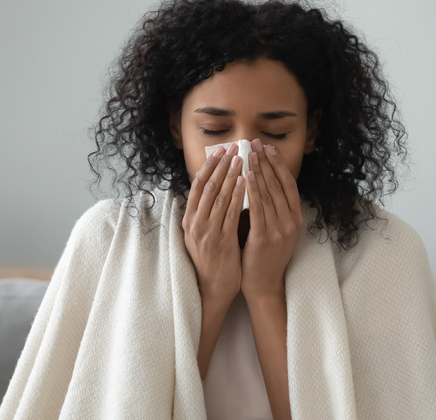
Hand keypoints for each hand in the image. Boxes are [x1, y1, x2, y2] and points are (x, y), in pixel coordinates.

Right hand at [182, 143, 245, 303]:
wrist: (212, 289)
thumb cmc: (211, 260)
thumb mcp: (202, 234)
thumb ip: (207, 213)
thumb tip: (217, 188)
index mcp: (189, 219)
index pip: (198, 185)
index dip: (209, 165)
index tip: (220, 150)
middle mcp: (194, 223)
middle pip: (207, 186)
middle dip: (221, 164)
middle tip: (234, 147)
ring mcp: (206, 232)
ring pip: (219, 196)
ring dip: (231, 174)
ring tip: (242, 158)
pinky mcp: (220, 241)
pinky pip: (230, 213)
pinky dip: (238, 195)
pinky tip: (246, 182)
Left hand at [241, 138, 303, 299]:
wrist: (263, 283)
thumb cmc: (264, 255)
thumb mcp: (275, 229)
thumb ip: (271, 208)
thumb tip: (259, 180)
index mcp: (296, 218)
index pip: (288, 184)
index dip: (278, 164)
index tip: (268, 148)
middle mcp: (291, 222)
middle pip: (278, 185)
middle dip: (266, 162)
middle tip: (255, 144)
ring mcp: (280, 230)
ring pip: (269, 193)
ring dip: (258, 171)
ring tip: (248, 154)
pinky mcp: (265, 237)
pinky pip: (258, 209)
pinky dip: (252, 191)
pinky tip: (245, 176)